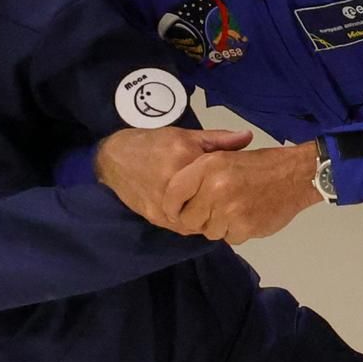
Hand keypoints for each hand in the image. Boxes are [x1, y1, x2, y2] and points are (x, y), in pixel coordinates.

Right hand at [96, 126, 246, 228]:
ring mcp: (162, 203)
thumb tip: (248, 137)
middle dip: (218, 208)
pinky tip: (194, 215)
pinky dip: (189, 223)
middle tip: (228, 206)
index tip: (237, 190)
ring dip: (204, 219)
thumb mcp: (185, 135)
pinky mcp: (153, 216)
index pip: (218, 182)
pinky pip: (178, 226)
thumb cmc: (153, 143)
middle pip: (207, 205)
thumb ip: (218, 139)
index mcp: (184, 159)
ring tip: (212, 213)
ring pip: (194, 221)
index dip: (230, 190)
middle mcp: (172, 184)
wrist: (114, 157)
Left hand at [159, 142, 322, 244]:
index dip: (171, 206)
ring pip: (209, 231)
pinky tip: (247, 216)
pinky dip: (236, 231)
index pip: (173, 194)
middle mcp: (215, 187)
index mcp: (207, 166)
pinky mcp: (244, 227)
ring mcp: (229, 209)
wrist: (296, 176)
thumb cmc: (259, 165)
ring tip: (234, 210)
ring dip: (219, 225)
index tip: (175, 211)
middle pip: (189, 218)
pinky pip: (229, 238)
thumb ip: (197, 176)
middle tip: (212, 211)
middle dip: (198, 218)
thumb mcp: (224, 157)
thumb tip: (174, 203)